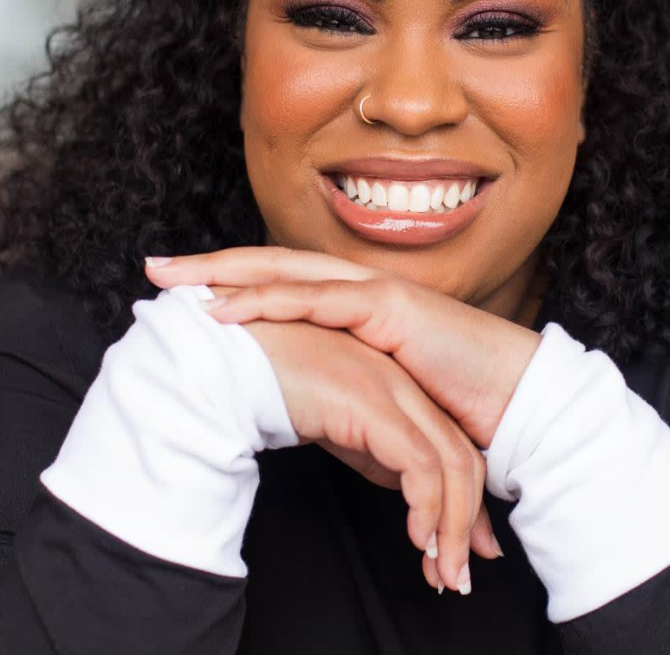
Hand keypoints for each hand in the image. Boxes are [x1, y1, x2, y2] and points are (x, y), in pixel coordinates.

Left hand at [145, 248, 541, 456]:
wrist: (514, 398)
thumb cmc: (455, 399)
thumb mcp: (382, 390)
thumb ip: (344, 384)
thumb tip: (306, 405)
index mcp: (354, 304)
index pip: (281, 282)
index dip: (229, 281)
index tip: (179, 288)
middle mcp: (360, 287)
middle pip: (271, 264)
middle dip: (210, 265)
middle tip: (155, 268)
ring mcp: (375, 291)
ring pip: (287, 272)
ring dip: (225, 275)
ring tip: (174, 280)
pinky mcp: (391, 308)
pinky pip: (320, 298)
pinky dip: (270, 299)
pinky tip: (228, 306)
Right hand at [207, 314, 499, 593]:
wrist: (233, 356)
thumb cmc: (275, 384)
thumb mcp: (337, 424)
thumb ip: (373, 450)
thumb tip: (404, 491)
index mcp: (399, 385)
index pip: (452, 447)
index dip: (465, 502)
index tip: (463, 550)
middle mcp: (404, 383)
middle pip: (461, 457)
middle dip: (467, 524)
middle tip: (459, 576)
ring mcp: (391, 389)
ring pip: (448, 464)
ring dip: (451, 529)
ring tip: (442, 573)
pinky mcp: (372, 402)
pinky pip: (419, 463)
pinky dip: (427, 507)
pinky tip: (416, 538)